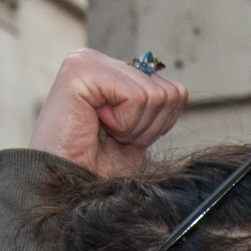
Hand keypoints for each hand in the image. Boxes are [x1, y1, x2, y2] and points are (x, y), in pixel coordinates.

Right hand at [29, 48, 186, 177]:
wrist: (70, 189)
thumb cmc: (99, 169)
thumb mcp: (138, 134)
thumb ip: (156, 106)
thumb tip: (179, 90)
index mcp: (113, 73)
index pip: (173, 91)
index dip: (157, 126)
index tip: (125, 139)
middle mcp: (99, 60)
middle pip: (168, 92)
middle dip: (148, 127)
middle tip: (114, 138)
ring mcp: (88, 60)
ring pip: (154, 94)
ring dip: (134, 127)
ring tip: (105, 133)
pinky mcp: (80, 69)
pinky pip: (135, 96)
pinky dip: (124, 123)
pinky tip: (97, 126)